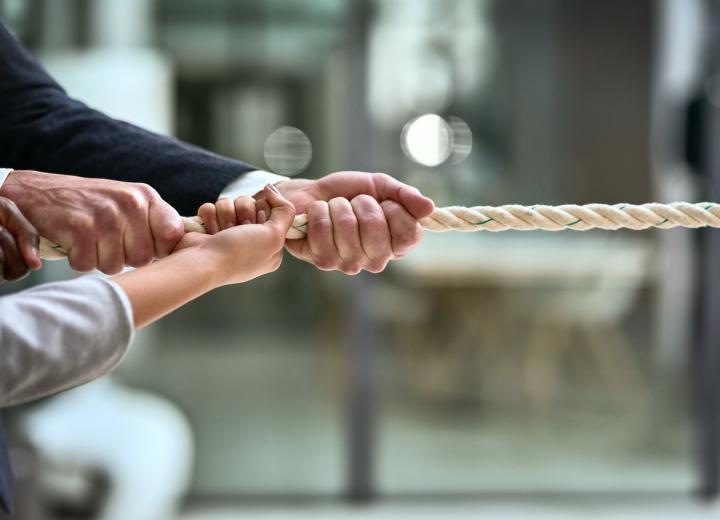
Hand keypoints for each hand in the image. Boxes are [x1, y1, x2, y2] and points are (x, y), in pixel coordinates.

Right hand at [0, 170, 183, 273]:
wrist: (37, 192)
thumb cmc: (88, 203)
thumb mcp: (126, 202)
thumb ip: (152, 221)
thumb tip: (181, 247)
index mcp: (145, 197)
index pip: (173, 234)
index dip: (161, 248)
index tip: (147, 247)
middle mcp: (129, 204)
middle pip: (144, 258)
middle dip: (124, 257)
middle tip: (106, 241)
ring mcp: (105, 217)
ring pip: (116, 265)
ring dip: (99, 259)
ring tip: (89, 239)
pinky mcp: (81, 230)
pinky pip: (89, 265)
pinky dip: (78, 260)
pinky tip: (73, 241)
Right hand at [175, 185, 294, 284]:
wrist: (202, 264)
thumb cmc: (240, 254)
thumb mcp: (275, 236)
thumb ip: (285, 211)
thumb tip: (271, 188)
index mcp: (270, 245)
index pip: (270, 210)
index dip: (263, 212)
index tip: (256, 226)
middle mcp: (250, 239)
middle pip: (250, 203)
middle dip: (243, 213)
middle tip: (238, 230)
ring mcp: (228, 233)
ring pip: (231, 202)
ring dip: (225, 214)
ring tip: (222, 233)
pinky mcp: (209, 227)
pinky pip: (212, 206)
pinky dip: (209, 216)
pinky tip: (209, 232)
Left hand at [264, 171, 433, 273]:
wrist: (311, 194)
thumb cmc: (348, 193)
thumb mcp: (380, 186)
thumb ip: (406, 195)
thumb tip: (429, 208)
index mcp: (396, 244)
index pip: (410, 235)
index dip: (396, 211)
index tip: (384, 202)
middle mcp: (377, 260)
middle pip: (377, 230)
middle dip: (363, 204)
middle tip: (355, 203)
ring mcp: (350, 264)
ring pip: (348, 227)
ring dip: (338, 206)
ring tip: (335, 208)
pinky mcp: (325, 261)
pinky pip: (324, 231)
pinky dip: (319, 212)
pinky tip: (318, 215)